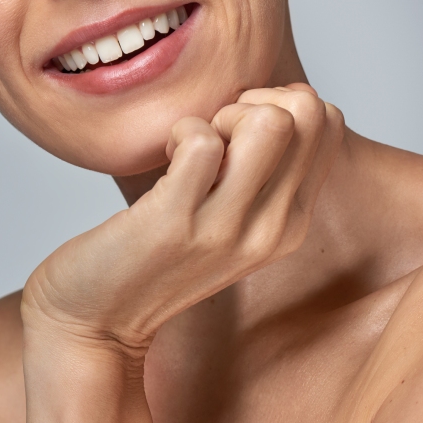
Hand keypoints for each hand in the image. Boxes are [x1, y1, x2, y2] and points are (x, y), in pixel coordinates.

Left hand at [21, 85, 343, 354]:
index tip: (234, 129)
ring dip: (220, 116)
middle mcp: (272, 229)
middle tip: (212, 133)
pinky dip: (180, 131)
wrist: (95, 322)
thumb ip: (257, 172)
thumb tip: (271, 101)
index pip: (327, 122)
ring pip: (271, 123)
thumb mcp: (226, 220)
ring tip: (191, 147)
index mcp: (291, 223)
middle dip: (253, 101)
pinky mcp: (175, 223)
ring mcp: (226, 230)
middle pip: (309, 114)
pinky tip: (165, 159)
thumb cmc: (153, 256)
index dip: (276, 103)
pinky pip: (200, 141)